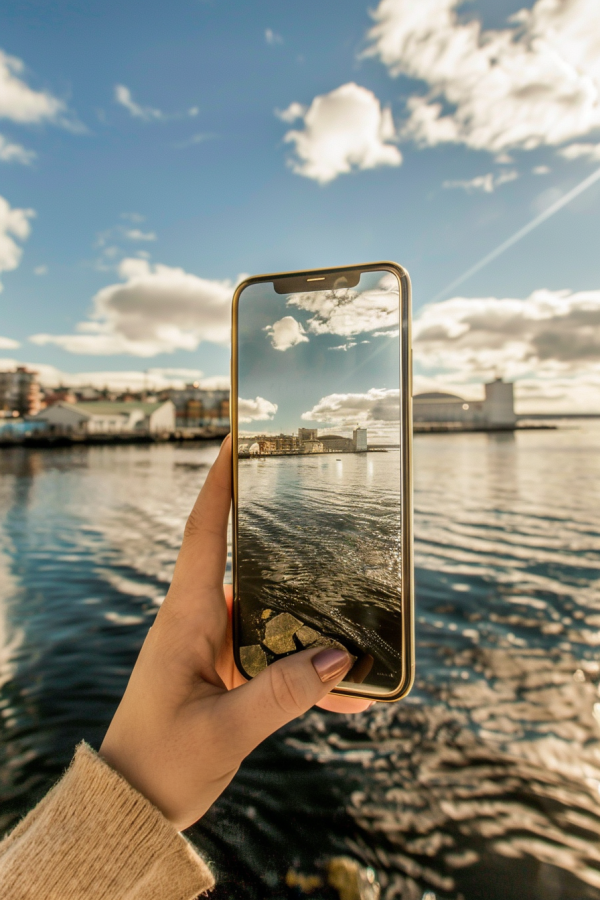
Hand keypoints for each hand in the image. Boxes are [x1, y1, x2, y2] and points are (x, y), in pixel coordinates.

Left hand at [100, 436, 370, 830]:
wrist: (131, 809)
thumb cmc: (159, 765)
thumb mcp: (224, 732)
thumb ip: (281, 696)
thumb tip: (338, 658)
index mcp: (187, 618)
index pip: (202, 531)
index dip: (219, 482)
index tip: (239, 440)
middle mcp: (201, 622)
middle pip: (249, 561)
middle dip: (289, 539)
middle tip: (329, 510)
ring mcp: (216, 647)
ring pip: (272, 615)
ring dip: (313, 622)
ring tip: (364, 626)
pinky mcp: (227, 673)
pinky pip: (275, 658)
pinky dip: (308, 672)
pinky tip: (349, 694)